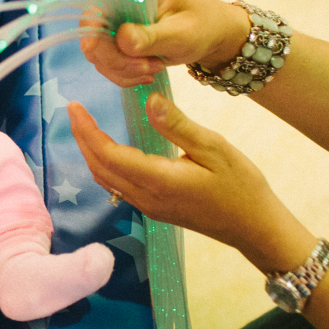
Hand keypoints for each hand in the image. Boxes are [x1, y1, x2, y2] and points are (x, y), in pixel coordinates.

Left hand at [67, 93, 316, 272]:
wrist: (254, 228)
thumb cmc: (241, 186)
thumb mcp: (214, 148)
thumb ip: (177, 125)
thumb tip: (148, 100)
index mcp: (158, 180)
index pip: (109, 154)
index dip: (87, 130)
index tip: (74, 107)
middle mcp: (146, 197)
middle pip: (100, 168)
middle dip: (82, 139)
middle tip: (73, 112)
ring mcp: (148, 207)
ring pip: (106, 180)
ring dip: (90, 153)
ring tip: (84, 127)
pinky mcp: (154, 209)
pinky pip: (118, 187)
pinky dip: (104, 166)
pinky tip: (106, 150)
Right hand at [78, 0, 251, 86]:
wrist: (217, 36)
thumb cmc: (206, 26)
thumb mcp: (182, 33)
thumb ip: (151, 36)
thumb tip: (122, 40)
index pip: (99, 0)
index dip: (91, 24)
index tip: (95, 49)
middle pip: (93, 29)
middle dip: (114, 57)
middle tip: (146, 68)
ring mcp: (119, 18)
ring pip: (98, 50)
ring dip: (121, 68)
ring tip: (153, 69)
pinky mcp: (119, 37)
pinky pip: (107, 60)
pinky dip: (123, 73)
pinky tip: (146, 72)